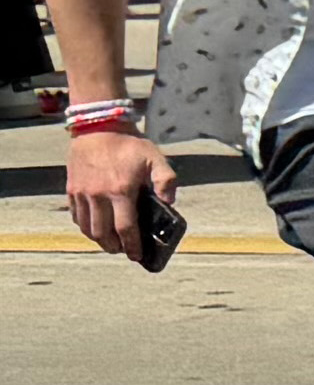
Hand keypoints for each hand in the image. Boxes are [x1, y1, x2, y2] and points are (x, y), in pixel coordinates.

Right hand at [62, 126, 174, 263]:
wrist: (98, 128)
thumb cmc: (129, 145)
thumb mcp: (155, 159)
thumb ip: (166, 181)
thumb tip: (170, 203)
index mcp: (122, 190)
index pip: (126, 228)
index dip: (132, 245)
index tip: (137, 256)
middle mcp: (99, 195)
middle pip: (103, 233)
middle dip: (114, 247)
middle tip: (124, 251)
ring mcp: (83, 193)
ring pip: (87, 228)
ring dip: (99, 240)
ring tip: (110, 243)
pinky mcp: (72, 189)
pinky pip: (76, 216)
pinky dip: (85, 226)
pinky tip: (95, 227)